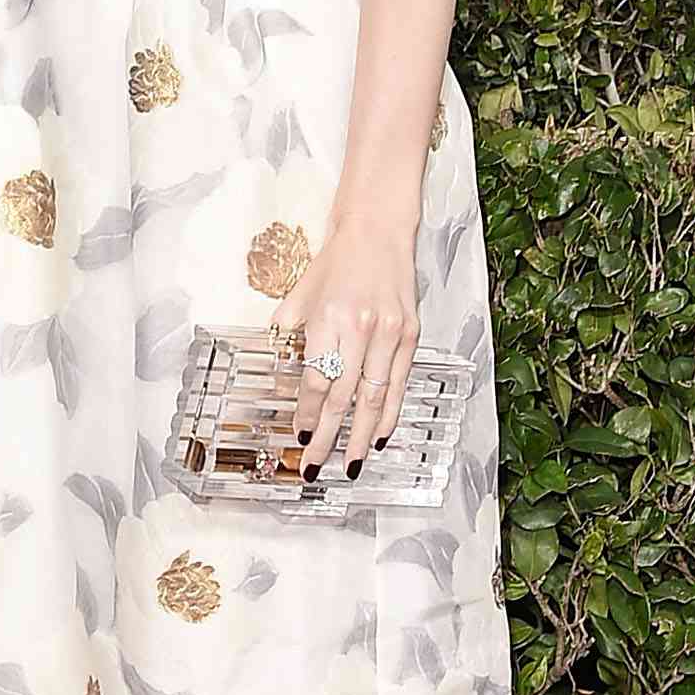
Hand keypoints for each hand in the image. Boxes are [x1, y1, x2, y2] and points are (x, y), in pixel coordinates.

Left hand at [267, 216, 417, 477]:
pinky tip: (378, 434)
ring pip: (373, 398)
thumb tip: (284, 376)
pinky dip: (388, 413)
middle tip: (317, 464)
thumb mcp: (300, 296)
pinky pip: (397, 384)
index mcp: (329, 320)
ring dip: (360, 437)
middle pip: (342, 398)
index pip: (317, 382)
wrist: (377, 230)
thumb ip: (289, 336)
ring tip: (350, 463)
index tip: (300, 435)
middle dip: (328, 437)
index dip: (308, 414)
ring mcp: (389, 333)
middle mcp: (361, 329)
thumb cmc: (337, 262)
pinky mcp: (410, 335)